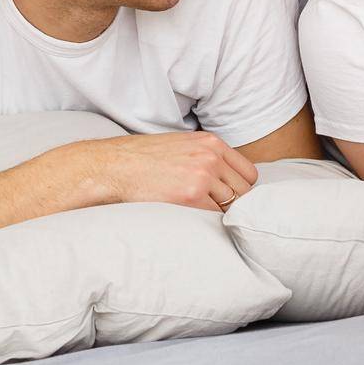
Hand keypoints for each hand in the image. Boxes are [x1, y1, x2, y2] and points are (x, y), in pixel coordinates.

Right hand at [67, 131, 258, 212]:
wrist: (114, 166)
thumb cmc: (143, 158)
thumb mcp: (182, 145)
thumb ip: (206, 157)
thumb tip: (226, 180)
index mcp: (211, 143)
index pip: (249, 173)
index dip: (240, 189)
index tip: (229, 199)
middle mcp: (211, 156)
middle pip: (244, 191)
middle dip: (233, 203)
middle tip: (215, 212)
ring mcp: (203, 175)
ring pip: (231, 205)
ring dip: (219, 213)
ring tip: (201, 216)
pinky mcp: (191, 195)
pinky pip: (214, 216)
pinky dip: (207, 222)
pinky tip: (192, 219)